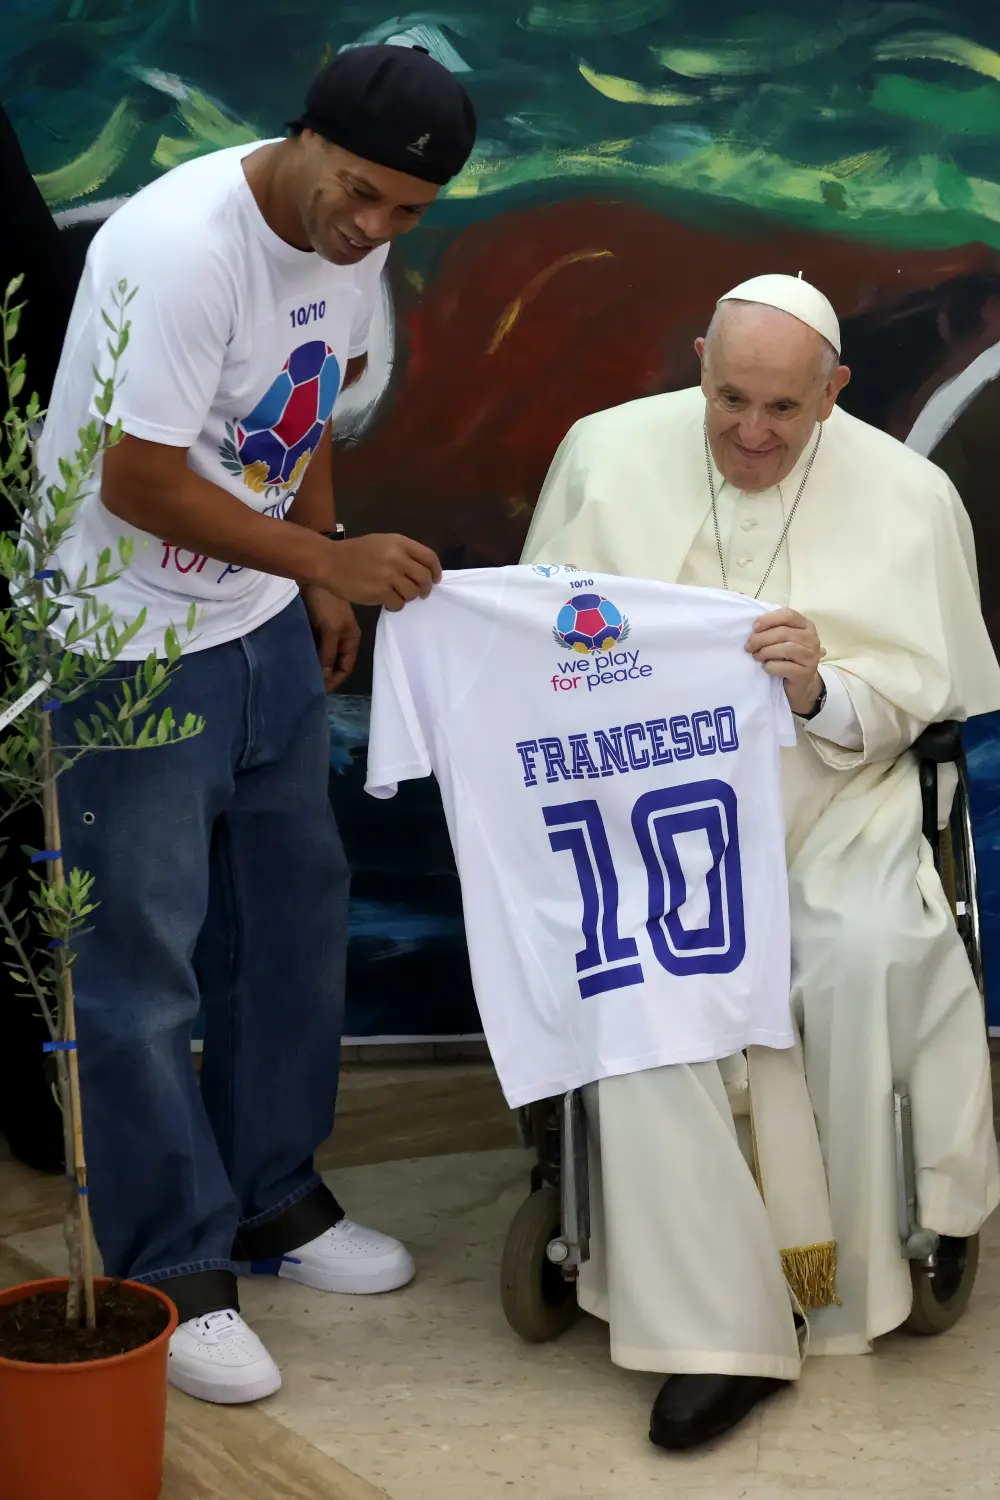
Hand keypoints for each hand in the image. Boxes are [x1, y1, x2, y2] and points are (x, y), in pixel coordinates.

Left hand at [302, 587, 360, 691]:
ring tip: (301, 673)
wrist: (312, 575)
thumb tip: (324, 678)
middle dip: (322, 674)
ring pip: (322, 656)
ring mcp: (327, 633)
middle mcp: (341, 639)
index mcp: (351, 640)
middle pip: (333, 664)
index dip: (333, 680)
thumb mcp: (330, 630)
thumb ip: (328, 655)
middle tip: (307, 683)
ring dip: (313, 664)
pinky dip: (306, 653)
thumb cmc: (326, 603)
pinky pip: (312, 646)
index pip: (345, 668)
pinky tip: (297, 658)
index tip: (318, 688)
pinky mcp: (314, 627)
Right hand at [322, 534, 441, 610]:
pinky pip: (398, 604)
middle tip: (421, 593)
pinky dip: (396, 606)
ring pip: (413, 593)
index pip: (429, 557)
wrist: (330, 562)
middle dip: (426, 588)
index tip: (435, 579)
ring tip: (399, 595)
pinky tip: (388, 602)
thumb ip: (403, 552)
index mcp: (399, 542)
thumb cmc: (356, 552)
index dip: (436, 571)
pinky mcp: (379, 593)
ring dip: (409, 597)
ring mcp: (388, 576)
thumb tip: (423, 570)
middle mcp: (397, 558)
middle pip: (424, 578)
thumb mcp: (382, 542)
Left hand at [746, 607, 823, 715]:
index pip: (788, 615)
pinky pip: (786, 667)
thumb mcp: (783, 640)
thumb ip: (774, 629)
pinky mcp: (806, 673)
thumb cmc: (788, 658)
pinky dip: (771, 666)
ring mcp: (811, 657)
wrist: (800, 684)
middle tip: (749, 647)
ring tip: (756, 656)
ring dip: (765, 652)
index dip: (769, 620)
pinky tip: (766, 667)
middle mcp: (812, 639)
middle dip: (761, 639)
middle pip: (784, 632)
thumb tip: (754, 628)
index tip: (754, 628)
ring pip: (786, 648)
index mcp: (806, 626)